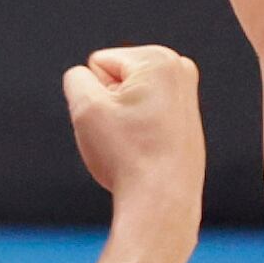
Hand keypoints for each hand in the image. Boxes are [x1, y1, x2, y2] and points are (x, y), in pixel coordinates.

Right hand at [62, 43, 203, 227]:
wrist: (162, 202)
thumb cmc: (127, 156)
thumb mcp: (84, 107)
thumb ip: (76, 78)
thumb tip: (87, 77)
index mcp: (160, 59)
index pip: (97, 64)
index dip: (95, 95)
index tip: (117, 123)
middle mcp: (180, 70)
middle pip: (114, 77)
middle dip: (110, 104)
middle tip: (127, 136)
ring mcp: (187, 95)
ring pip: (127, 97)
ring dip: (123, 119)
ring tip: (137, 144)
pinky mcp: (186, 118)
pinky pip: (143, 114)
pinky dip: (139, 130)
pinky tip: (148, 152)